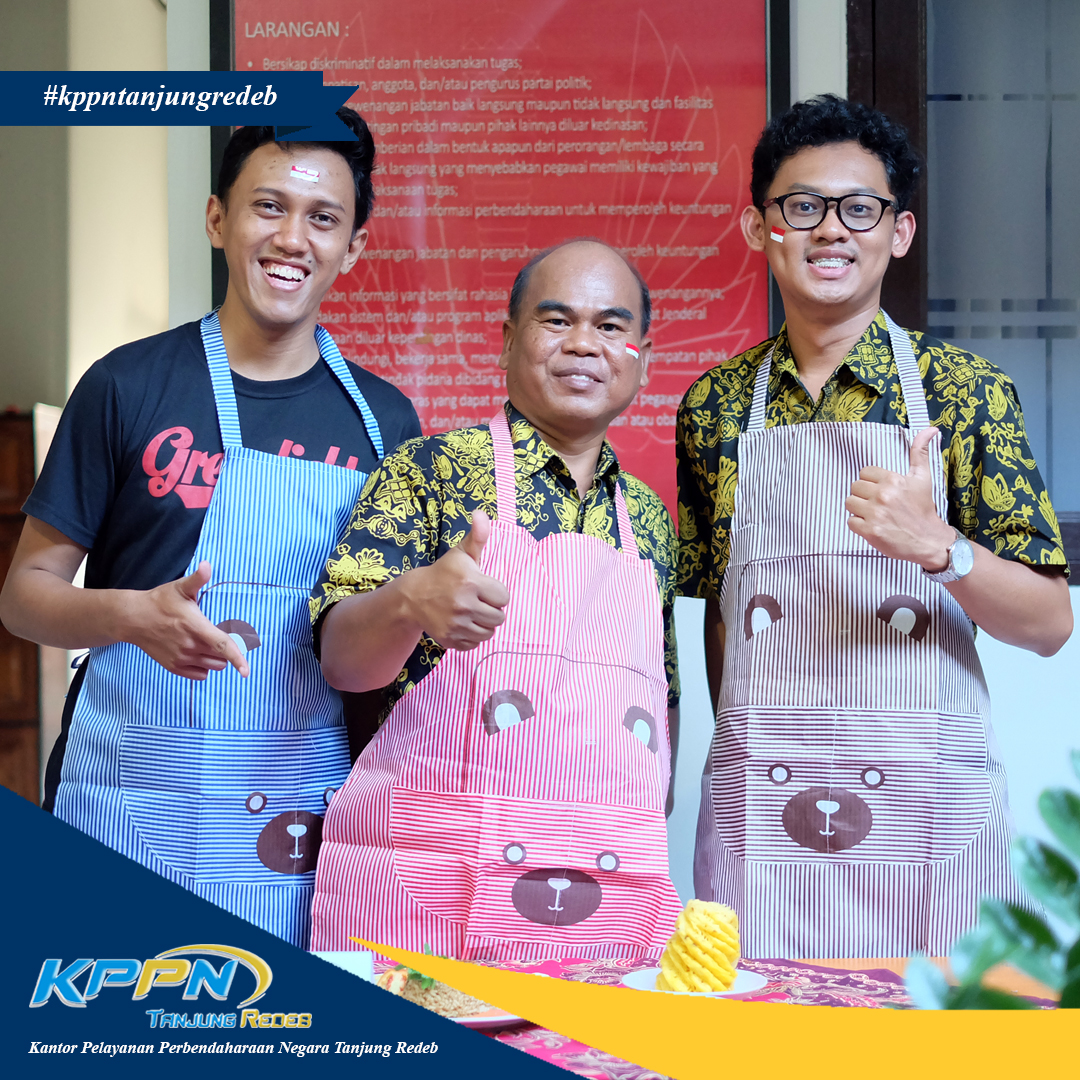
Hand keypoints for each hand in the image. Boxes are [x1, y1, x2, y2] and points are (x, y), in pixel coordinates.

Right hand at [127, 561, 249, 679]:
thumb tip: (207, 565)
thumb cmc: (160, 601)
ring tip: (205, 641)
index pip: (221, 645)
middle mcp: (189, 646)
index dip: (237, 658)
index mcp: (195, 626)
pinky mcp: (174, 667)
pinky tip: (197, 652)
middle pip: (222, 657)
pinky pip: (200, 675)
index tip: (246, 672)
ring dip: (216, 658)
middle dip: (226, 649)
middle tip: (214, 633)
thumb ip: (197, 578)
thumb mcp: (180, 587)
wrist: (133, 619)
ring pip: (213, 667)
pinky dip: (204, 667)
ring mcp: (181, 658)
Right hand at [402, 510, 509, 650]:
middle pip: (499, 617)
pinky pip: (475, 644)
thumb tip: (481, 513)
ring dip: (484, 623)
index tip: (483, 587)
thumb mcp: (461, 553)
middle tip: (478, 601)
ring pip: (489, 632)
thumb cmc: (443, 573)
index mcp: (471, 582)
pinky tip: (464, 623)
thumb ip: (477, 535)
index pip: (504, 597)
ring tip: (472, 612)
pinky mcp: (450, 640)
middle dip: (492, 609)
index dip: (496, 592)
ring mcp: (456, 625)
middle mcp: (464, 605)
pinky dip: (473, 636)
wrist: (413, 597)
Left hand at [845, 426, 955, 568]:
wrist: (929, 540)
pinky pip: (850, 521)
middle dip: (864, 495)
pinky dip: (858, 525)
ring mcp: (875, 514)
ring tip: (874, 514)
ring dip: (858, 509)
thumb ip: (920, 452)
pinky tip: (873, 525)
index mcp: (893, 481)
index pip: (864, 472)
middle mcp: (883, 495)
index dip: (871, 482)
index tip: (882, 490)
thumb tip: (930, 429)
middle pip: (855, 487)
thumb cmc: (924, 509)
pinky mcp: (870, 531)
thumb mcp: (924, 478)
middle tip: (879, 503)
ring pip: (849, 503)